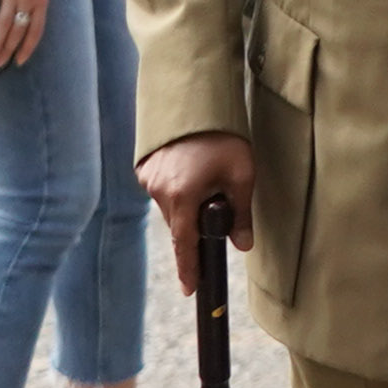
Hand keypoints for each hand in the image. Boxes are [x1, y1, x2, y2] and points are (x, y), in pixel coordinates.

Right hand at [134, 132, 250, 294]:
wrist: (196, 99)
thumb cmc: (224, 137)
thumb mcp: (242, 176)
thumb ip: (240, 214)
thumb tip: (242, 244)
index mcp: (182, 196)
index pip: (185, 243)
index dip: (189, 267)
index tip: (190, 288)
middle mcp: (159, 190)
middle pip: (179, 225)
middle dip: (196, 227)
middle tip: (216, 213)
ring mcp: (148, 178)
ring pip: (171, 207)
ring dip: (188, 206)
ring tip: (209, 179)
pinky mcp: (144, 167)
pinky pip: (163, 190)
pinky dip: (178, 190)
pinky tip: (194, 172)